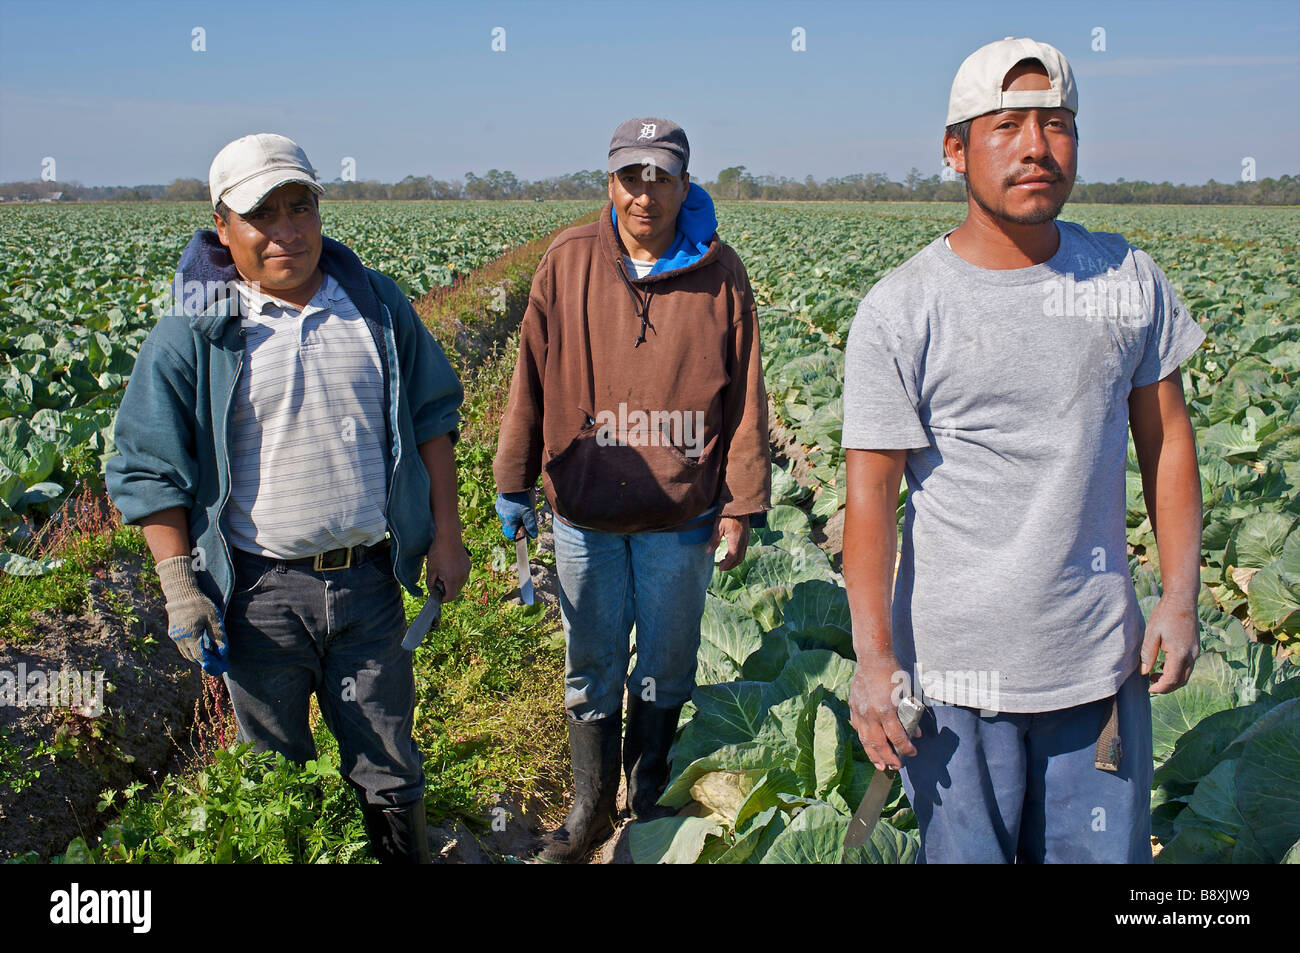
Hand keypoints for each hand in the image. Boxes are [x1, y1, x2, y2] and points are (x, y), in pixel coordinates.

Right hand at [156, 555, 227, 674]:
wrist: (181, 592)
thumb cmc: (199, 604)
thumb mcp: (213, 618)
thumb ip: (218, 636)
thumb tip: (223, 653)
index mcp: (189, 636)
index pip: (201, 657)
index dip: (212, 663)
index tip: (223, 666)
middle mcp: (179, 639)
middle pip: (193, 658)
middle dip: (206, 662)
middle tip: (219, 663)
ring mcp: (174, 637)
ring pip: (187, 654)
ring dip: (198, 657)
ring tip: (213, 657)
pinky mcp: (173, 633)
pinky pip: (183, 647)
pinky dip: (192, 651)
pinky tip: (202, 648)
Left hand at [426, 534, 470, 603]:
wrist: (448, 536)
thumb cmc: (438, 552)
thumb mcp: (430, 570)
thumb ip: (431, 584)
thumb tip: (434, 592)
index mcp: (453, 580)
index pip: (450, 598)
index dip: (442, 599)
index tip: (436, 594)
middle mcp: (462, 577)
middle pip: (455, 592)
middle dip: (446, 590)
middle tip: (438, 581)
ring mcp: (467, 571)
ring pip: (459, 584)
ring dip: (451, 583)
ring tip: (443, 573)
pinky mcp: (468, 566)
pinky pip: (462, 576)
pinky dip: (456, 576)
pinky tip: (449, 567)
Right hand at [495, 491, 536, 540]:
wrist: (514, 480)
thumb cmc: (522, 497)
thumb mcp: (529, 512)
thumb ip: (531, 525)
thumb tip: (533, 536)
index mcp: (508, 520)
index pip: (510, 535)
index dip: (518, 537)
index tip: (526, 535)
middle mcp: (502, 515)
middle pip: (509, 526)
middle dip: (518, 526)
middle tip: (527, 521)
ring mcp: (500, 508)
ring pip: (508, 517)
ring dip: (515, 517)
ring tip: (524, 510)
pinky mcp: (500, 501)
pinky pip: (506, 510)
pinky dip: (512, 510)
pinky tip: (518, 504)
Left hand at [708, 515, 749, 570]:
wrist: (739, 504)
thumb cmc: (727, 514)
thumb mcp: (718, 526)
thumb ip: (714, 540)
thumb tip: (708, 553)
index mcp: (736, 540)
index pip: (732, 557)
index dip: (726, 565)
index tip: (719, 568)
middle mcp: (743, 541)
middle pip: (739, 559)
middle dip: (730, 565)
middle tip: (721, 568)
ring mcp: (747, 538)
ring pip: (742, 555)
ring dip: (734, 561)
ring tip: (724, 562)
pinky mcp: (747, 535)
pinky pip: (743, 549)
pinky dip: (737, 555)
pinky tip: (729, 552)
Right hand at [849, 654, 916, 770]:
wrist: (872, 658)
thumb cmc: (893, 673)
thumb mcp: (906, 693)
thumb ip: (911, 714)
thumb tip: (916, 732)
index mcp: (886, 710)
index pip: (897, 737)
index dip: (906, 748)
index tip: (913, 753)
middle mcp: (871, 714)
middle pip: (879, 744)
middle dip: (888, 758)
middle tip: (896, 767)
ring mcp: (860, 712)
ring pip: (865, 740)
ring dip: (873, 755)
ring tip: (879, 765)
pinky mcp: (853, 708)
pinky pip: (857, 728)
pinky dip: (863, 739)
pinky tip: (868, 745)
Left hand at [1142, 594, 1199, 693]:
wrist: (1183, 599)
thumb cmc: (1165, 614)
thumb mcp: (1152, 633)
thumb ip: (1148, 654)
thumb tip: (1144, 672)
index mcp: (1180, 654)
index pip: (1172, 680)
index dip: (1160, 688)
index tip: (1149, 688)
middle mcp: (1191, 655)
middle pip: (1181, 681)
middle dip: (1166, 687)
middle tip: (1151, 685)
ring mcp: (1195, 651)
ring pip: (1186, 675)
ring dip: (1172, 679)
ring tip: (1154, 675)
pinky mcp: (1195, 647)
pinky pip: (1188, 665)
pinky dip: (1177, 671)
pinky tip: (1163, 665)